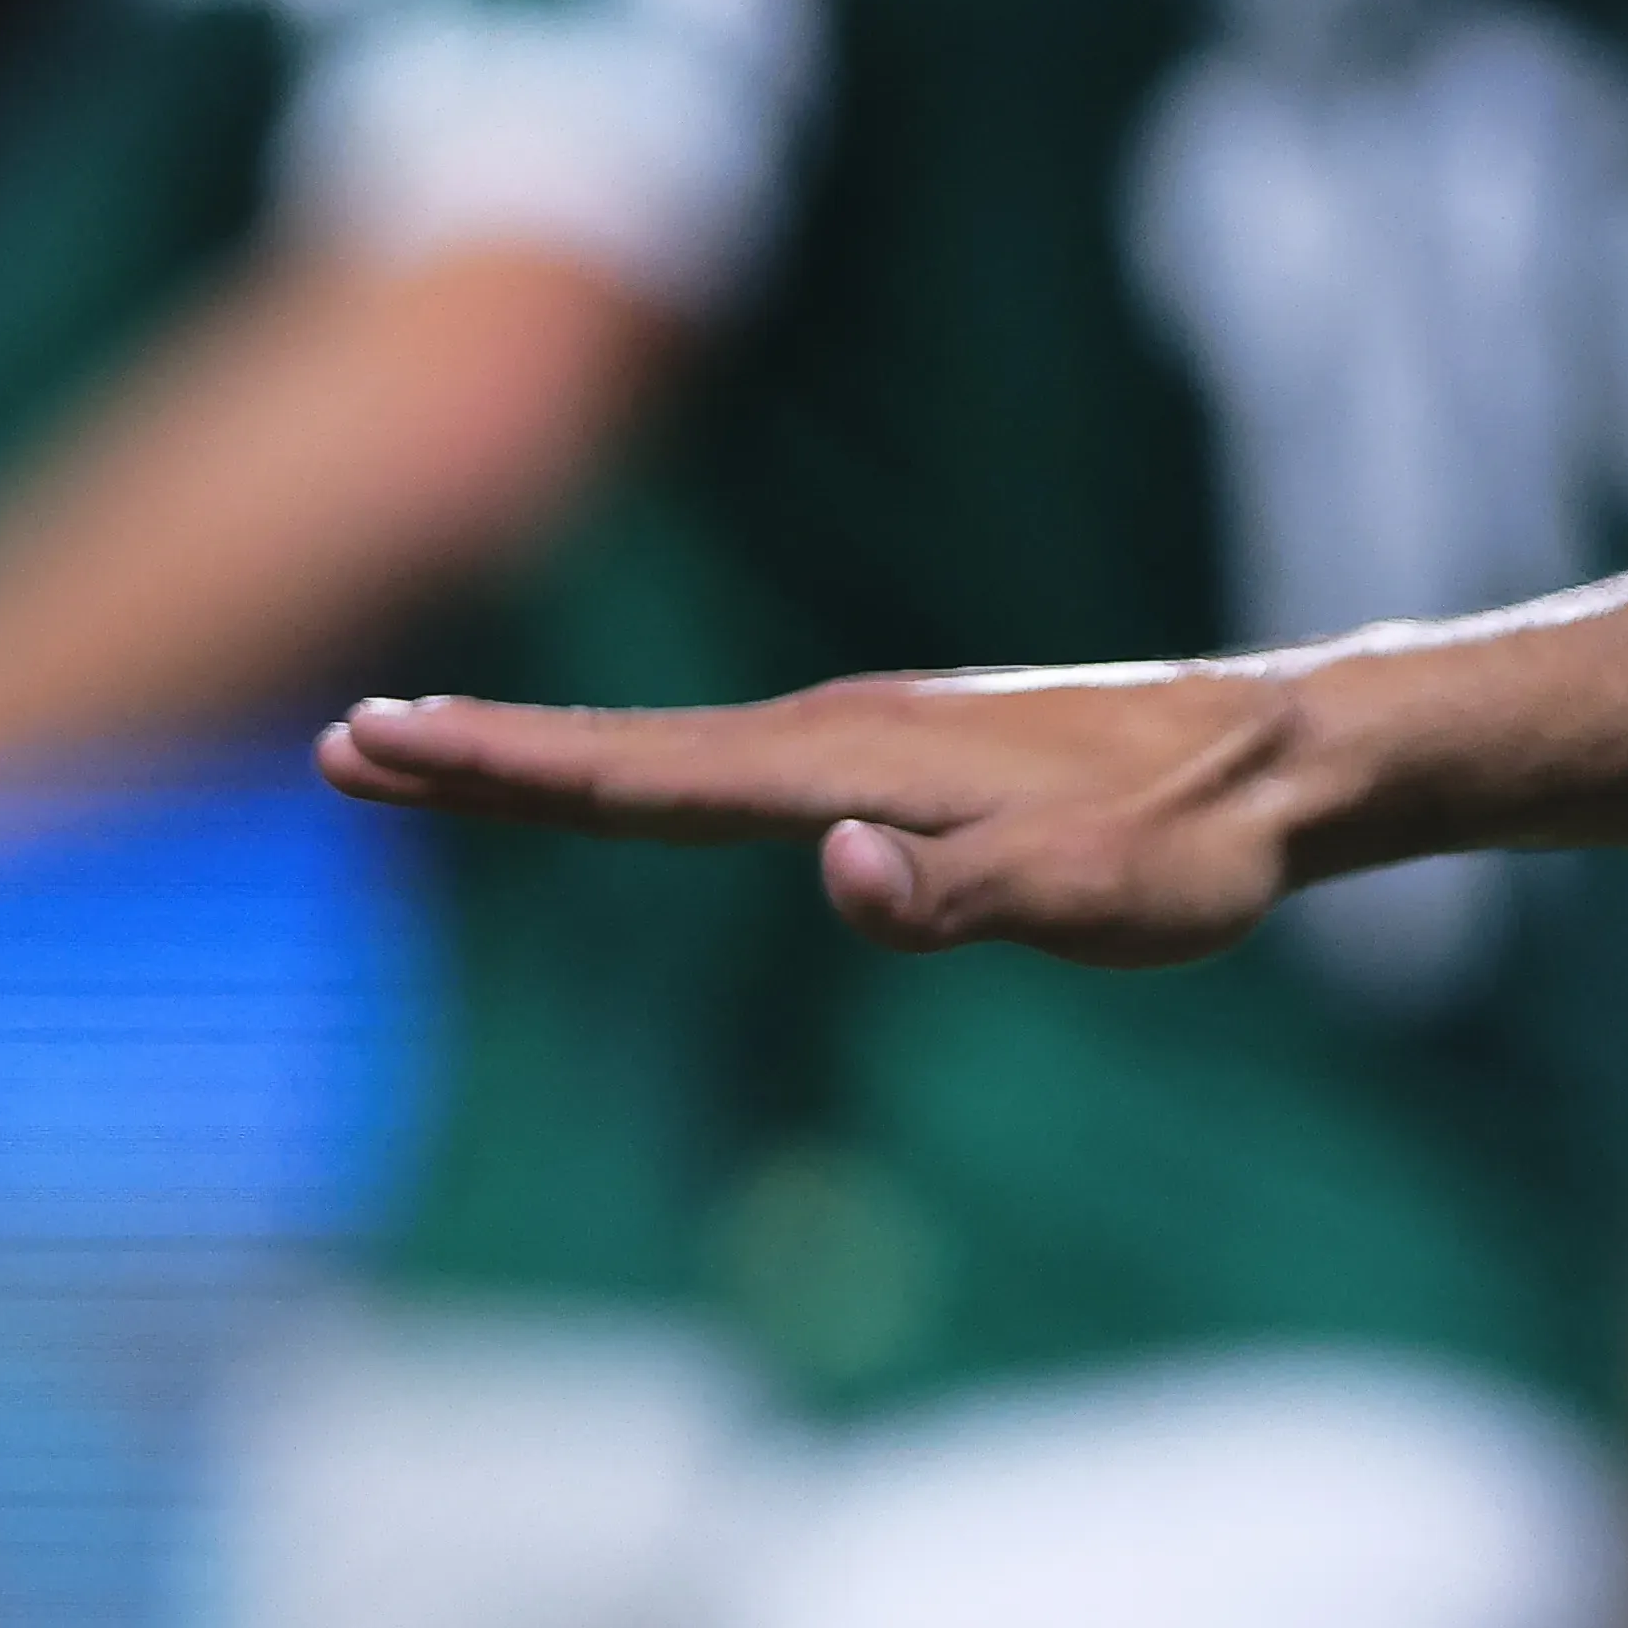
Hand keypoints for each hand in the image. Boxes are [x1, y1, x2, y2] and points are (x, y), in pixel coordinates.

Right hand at [318, 664, 1318, 965]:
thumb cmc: (1191, 842)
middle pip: (624, 753)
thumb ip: (961, 898)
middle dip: (482, 753)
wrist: (1284, 757)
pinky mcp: (900, 753)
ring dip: (548, 755)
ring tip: (432, 751)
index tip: (378, 741)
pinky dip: (641, 767)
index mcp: (851, 764)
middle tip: (342, 741)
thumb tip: (833, 870)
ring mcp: (866, 733)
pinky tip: (616, 782)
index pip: (642, 777)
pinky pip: (732, 764)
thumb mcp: (1094, 896)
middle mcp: (838, 729)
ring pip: (672, 754)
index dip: (507, 770)